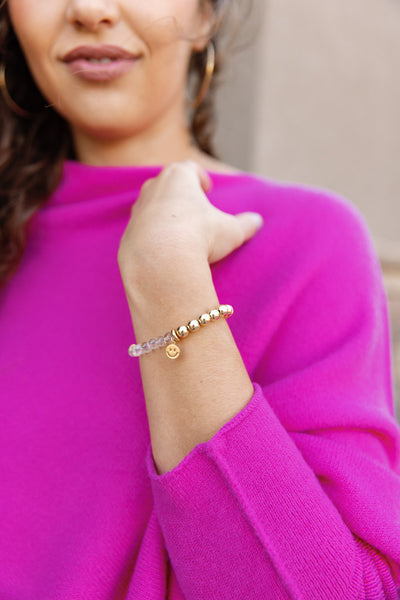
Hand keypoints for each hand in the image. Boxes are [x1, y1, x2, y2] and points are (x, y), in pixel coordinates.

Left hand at [118, 160, 262, 287]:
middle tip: (192, 207)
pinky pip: (142, 229)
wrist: (159, 259)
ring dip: (164, 214)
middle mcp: (154, 187)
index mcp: (179, 177)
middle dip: (180, 193)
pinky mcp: (128, 232)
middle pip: (166, 183)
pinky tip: (164, 248)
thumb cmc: (198, 235)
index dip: (199, 177)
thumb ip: (245, 224)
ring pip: (151, 205)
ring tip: (179, 230)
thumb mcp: (230, 230)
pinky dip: (153, 234)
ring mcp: (138, 209)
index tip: (206, 189)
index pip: (188, 169)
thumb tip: (257, 222)